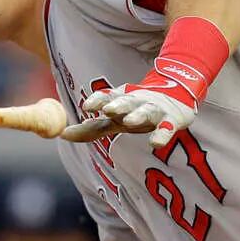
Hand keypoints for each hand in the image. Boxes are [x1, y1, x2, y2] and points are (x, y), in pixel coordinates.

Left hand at [60, 65, 199, 148]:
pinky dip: (162, 134)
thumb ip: (91, 128)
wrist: (176, 97)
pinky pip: (166, 128)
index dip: (98, 100)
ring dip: (137, 115)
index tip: (87, 106)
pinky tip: (156, 143)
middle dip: (117, 104)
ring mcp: (154, 110)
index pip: (108, 97)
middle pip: (126, 101)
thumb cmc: (137, 111)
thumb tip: (63, 134)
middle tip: (108, 109)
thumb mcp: (114, 120)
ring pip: (146, 111)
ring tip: (129, 120)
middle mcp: (137, 102)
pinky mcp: (171, 120)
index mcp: (122, 100)